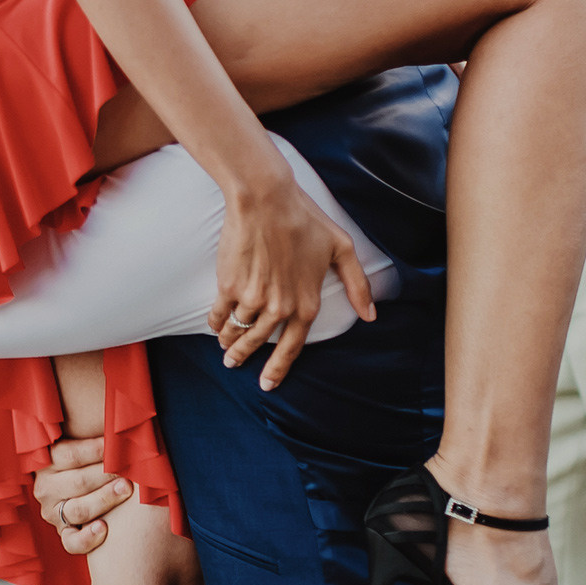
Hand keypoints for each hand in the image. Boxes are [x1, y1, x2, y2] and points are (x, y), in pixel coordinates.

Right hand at [33, 437, 133, 556]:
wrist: (85, 494)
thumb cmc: (91, 463)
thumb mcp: (82, 448)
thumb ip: (95, 440)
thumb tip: (120, 420)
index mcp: (47, 462)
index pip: (69, 454)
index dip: (94, 449)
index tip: (117, 443)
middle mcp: (45, 488)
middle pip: (77, 481)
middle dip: (105, 474)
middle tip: (129, 468)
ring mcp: (53, 513)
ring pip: (78, 509)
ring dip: (104, 499)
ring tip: (125, 489)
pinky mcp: (63, 534)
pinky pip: (72, 542)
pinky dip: (87, 538)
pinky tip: (103, 529)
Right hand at [212, 171, 374, 388]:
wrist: (266, 201)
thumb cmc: (305, 220)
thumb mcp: (342, 249)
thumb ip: (358, 285)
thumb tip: (371, 315)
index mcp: (307, 304)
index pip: (292, 348)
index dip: (278, 370)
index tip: (267, 383)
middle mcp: (280, 308)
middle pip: (259, 343)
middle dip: (244, 356)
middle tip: (234, 363)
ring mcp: (253, 299)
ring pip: (238, 331)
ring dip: (229, 342)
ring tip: (224, 347)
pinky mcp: (229, 286)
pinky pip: (220, 314)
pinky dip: (216, 323)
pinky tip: (214, 325)